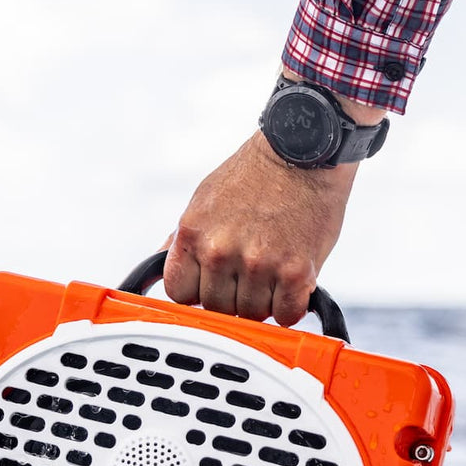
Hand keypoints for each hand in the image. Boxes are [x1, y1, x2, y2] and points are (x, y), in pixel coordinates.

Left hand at [163, 130, 357, 326]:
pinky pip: (286, 315)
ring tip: (274, 271)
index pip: (180, 294)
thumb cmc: (258, 173)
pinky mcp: (296, 272)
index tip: (213, 284)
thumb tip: (162, 264)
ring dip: (265, 300)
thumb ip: (184, 238)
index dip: (198, 292)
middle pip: (217, 308)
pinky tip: (292, 283)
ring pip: (253, 314)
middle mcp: (222, 251)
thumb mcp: (205, 199)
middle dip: (233, 296)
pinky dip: (291, 305)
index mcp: (194, 233)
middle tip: (250, 274)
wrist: (304, 150)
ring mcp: (259, 264)